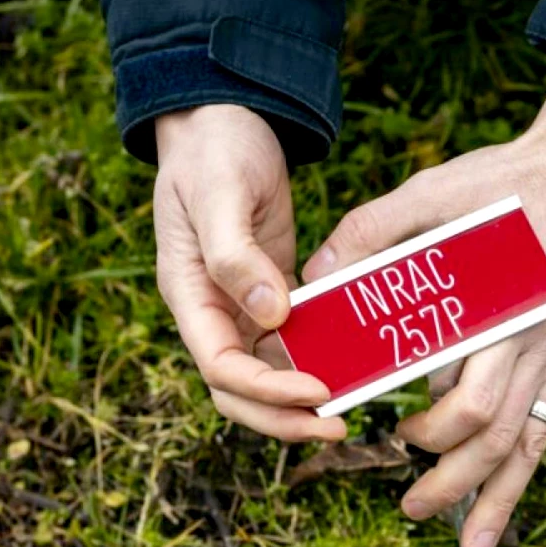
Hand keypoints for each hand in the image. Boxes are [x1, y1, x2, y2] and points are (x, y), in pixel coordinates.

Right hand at [153, 104, 345, 441]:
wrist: (223, 120)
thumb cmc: (214, 151)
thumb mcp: (220, 194)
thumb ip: (236, 255)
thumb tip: (268, 314)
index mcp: (188, 295)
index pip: (221, 367)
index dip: (267, 390)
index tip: (317, 390)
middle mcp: (212, 312)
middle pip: (239, 392)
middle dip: (283, 417)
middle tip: (337, 426)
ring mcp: (241, 307)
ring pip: (266, 377)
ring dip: (301, 402)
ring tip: (350, 412)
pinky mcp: (272, 295)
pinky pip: (293, 345)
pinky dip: (319, 361)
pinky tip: (357, 368)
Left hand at [304, 61, 545, 546]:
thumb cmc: (504, 183)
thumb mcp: (432, 191)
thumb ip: (371, 232)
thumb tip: (311, 278)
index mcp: (502, 311)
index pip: (469, 400)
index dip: (431, 434)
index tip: (393, 442)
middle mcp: (537, 345)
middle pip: (497, 438)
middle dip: (454, 482)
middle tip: (411, 509)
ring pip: (528, 446)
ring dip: (496, 498)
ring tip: (470, 545)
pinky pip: (544, 428)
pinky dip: (523, 473)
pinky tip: (502, 505)